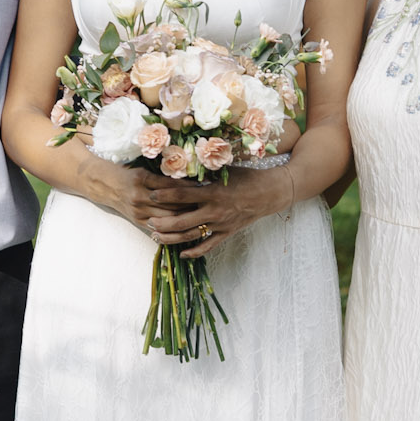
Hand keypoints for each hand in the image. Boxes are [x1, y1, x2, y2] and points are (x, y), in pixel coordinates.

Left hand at [147, 164, 293, 257]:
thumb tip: (181, 166)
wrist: (271, 193)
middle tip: (148, 220)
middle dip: (163, 222)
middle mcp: (215, 211)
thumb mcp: (226, 170)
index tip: (151, 194)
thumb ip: (204, 172)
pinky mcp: (227, 233)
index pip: (183, 195)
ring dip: (172, 238)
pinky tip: (182, 254)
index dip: (165, 195)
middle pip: (182, 221)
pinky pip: (208, 247)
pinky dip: (194, 252)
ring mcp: (221, 225)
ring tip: (156, 237)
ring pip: (192, 236)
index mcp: (213, 192)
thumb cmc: (248, 177)